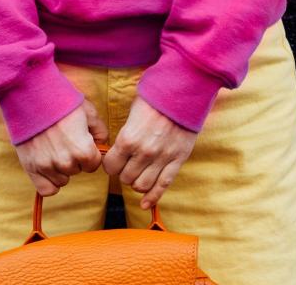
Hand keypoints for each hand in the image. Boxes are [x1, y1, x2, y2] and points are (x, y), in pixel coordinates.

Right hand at [14, 98, 108, 196]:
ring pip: (62, 180)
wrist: (31, 96)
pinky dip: (48, 181)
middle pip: (77, 171)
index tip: (81, 142)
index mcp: (84, 150)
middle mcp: (66, 162)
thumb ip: (99, 131)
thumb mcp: (88, 111)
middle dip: (75, 159)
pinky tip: (48, 166)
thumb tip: (101, 144)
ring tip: (53, 148)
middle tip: (65, 141)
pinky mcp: (31, 168)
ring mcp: (47, 166)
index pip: (93, 165)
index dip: (89, 153)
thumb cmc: (61, 101)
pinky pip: (46, 189)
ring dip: (60, 169)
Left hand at [102, 95, 197, 209]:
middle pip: (125, 178)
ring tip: (138, 174)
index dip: (110, 164)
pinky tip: (146, 204)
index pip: (110, 166)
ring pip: (142, 185)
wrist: (184, 92)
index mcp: (128, 138)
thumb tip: (117, 148)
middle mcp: (144, 152)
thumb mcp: (133, 111)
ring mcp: (162, 158)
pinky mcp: (178, 160)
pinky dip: (153, 197)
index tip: (113, 161)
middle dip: (123, 173)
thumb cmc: (156, 98)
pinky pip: (163, 185)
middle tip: (126, 166)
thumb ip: (125, 133)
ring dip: (137, 183)